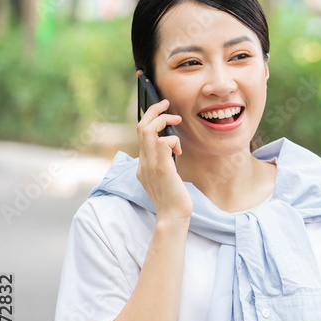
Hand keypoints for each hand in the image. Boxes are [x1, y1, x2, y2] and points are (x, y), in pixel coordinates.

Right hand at [135, 96, 191, 221]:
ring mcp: (151, 165)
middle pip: (141, 127)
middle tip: (166, 103)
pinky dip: (173, 140)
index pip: (140, 134)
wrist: (173, 217)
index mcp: (142, 164)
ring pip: (149, 131)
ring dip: (163, 120)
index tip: (160, 109)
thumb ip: (162, 163)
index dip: (148, 118)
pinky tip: (179, 151)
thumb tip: (168, 148)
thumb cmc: (173, 199)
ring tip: (177, 120)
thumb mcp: (163, 177)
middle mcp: (143, 162)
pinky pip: (164, 143)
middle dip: (153, 110)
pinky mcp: (162, 169)